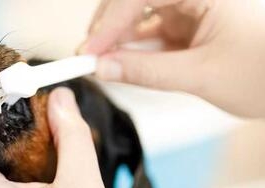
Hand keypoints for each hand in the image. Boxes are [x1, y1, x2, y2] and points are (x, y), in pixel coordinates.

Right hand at [79, 0, 264, 117]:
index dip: (110, 22)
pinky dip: (137, 48)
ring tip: (105, 64)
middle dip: (110, 27)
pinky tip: (126, 64)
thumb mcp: (201, 76)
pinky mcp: (191, 22)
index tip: (89, 51)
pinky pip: (153, 29)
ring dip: (121, 39)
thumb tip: (104, 68)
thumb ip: (147, 72)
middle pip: (136, 0)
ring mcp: (194, 6)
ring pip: (141, 15)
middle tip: (91, 57)